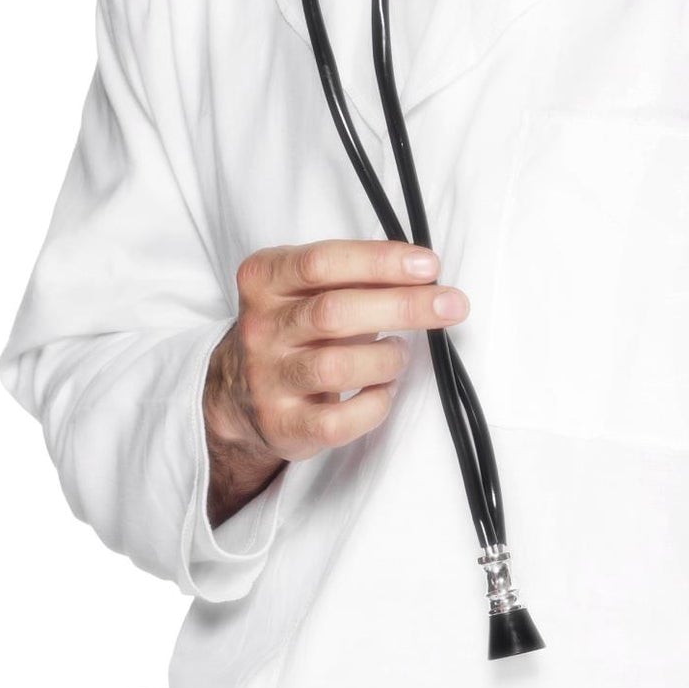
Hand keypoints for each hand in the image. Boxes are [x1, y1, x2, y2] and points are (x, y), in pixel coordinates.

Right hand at [203, 238, 468, 521]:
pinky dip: (375, 404)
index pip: (322, 262)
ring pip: (337, 367)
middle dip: (403, 306)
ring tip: (400, 353)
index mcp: (263, 279)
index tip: (428, 266)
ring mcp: (267, 379)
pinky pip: (339, 420)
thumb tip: (423, 273)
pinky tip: (385, 390)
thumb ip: (355, 275)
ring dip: (387, 358)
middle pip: (334, 312)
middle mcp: (259, 328)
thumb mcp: (307, 287)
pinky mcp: (283, 425)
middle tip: (450, 305)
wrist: (238, 393)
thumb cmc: (294, 327)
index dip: (380, 262)